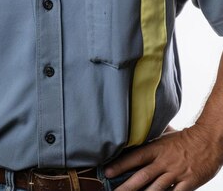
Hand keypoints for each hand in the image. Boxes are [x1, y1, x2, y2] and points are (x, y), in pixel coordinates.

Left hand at [104, 125, 221, 189]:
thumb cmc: (187, 137)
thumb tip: (141, 132)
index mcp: (157, 149)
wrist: (209, 139)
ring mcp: (175, 173)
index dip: (120, 165)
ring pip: (155, 188)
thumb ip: (154, 138)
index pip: (135, 157)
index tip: (107, 172)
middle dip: (126, 186)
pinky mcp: (187, 183)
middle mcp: (163, 162)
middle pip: (141, 176)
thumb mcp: (167, 135)